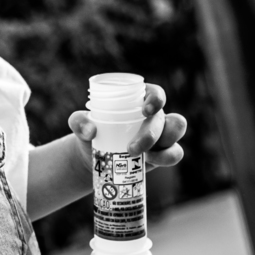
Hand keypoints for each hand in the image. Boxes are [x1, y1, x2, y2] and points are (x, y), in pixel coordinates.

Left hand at [67, 83, 187, 169]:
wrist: (95, 157)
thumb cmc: (90, 131)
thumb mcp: (79, 123)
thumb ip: (79, 121)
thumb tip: (91, 130)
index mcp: (138, 99)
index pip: (156, 93)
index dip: (156, 99)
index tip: (145, 110)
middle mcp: (154, 114)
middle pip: (165, 117)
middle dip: (151, 133)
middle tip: (131, 148)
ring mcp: (162, 132)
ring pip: (176, 131)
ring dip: (164, 145)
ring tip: (143, 156)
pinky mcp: (164, 151)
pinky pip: (176, 152)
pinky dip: (166, 158)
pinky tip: (149, 161)